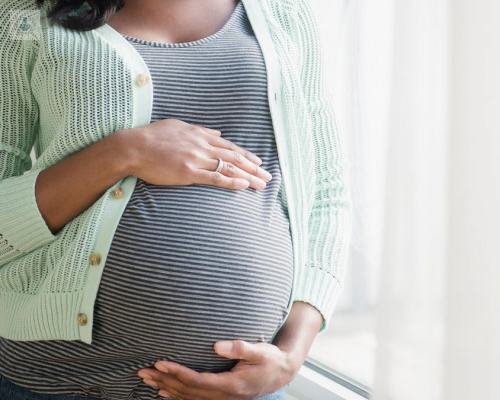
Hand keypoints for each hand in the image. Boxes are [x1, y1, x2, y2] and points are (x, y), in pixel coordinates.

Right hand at [117, 118, 272, 189]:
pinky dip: (231, 181)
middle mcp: (202, 145)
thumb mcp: (179, 126)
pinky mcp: (189, 172)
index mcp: (200, 134)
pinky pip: (215, 177)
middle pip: (235, 156)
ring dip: (248, 176)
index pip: (229, 146)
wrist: (133, 147)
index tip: (258, 162)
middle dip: (254, 167)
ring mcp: (197, 158)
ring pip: (229, 167)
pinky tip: (244, 185)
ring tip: (262, 184)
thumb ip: (201, 130)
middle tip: (268, 176)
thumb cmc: (152, 136)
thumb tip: (218, 134)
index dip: (246, 154)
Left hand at [137, 339, 298, 399]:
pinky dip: (177, 396)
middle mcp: (223, 396)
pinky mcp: (220, 397)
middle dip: (164, 380)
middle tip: (142, 371)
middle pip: (186, 391)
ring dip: (166, 387)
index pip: (197, 380)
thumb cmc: (270, 360)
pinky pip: (193, 399)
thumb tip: (217, 344)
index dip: (177, 372)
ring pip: (187, 397)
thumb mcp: (260, 351)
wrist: (281, 373)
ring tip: (147, 379)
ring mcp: (221, 399)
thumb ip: (240, 347)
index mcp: (231, 385)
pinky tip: (164, 392)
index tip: (159, 362)